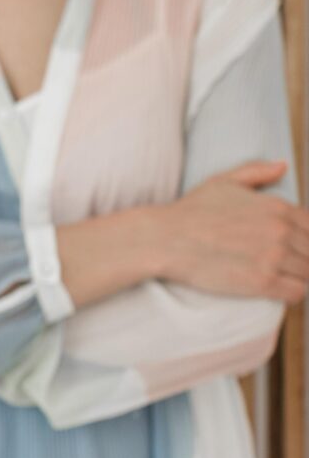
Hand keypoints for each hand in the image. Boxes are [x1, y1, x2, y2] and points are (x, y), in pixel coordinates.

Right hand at [159, 160, 308, 302]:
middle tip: (287, 263)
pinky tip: (278, 288)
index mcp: (278, 208)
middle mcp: (281, 232)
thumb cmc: (190, 211)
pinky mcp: (262, 282)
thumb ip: (257, 172)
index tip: (295, 246)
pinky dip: (293, 292)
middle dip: (304, 257)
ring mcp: (273, 258)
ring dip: (300, 276)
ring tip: (283, 276)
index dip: (306, 238)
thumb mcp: (223, 182)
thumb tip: (283, 165)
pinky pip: (297, 292)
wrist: (164, 239)